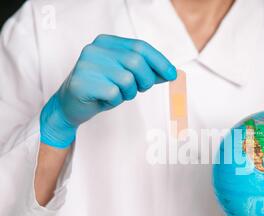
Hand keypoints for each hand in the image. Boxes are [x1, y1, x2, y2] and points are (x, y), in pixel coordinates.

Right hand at [40, 34, 176, 147]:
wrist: (71, 105)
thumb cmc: (101, 89)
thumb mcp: (125, 76)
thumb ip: (146, 72)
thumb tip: (171, 73)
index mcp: (107, 42)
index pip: (140, 47)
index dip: (160, 61)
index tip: (172, 74)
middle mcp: (95, 49)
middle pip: (136, 62)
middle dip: (146, 80)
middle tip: (141, 89)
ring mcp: (87, 65)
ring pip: (126, 79)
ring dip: (129, 93)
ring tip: (118, 94)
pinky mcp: (82, 82)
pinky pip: (113, 93)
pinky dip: (115, 101)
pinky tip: (105, 100)